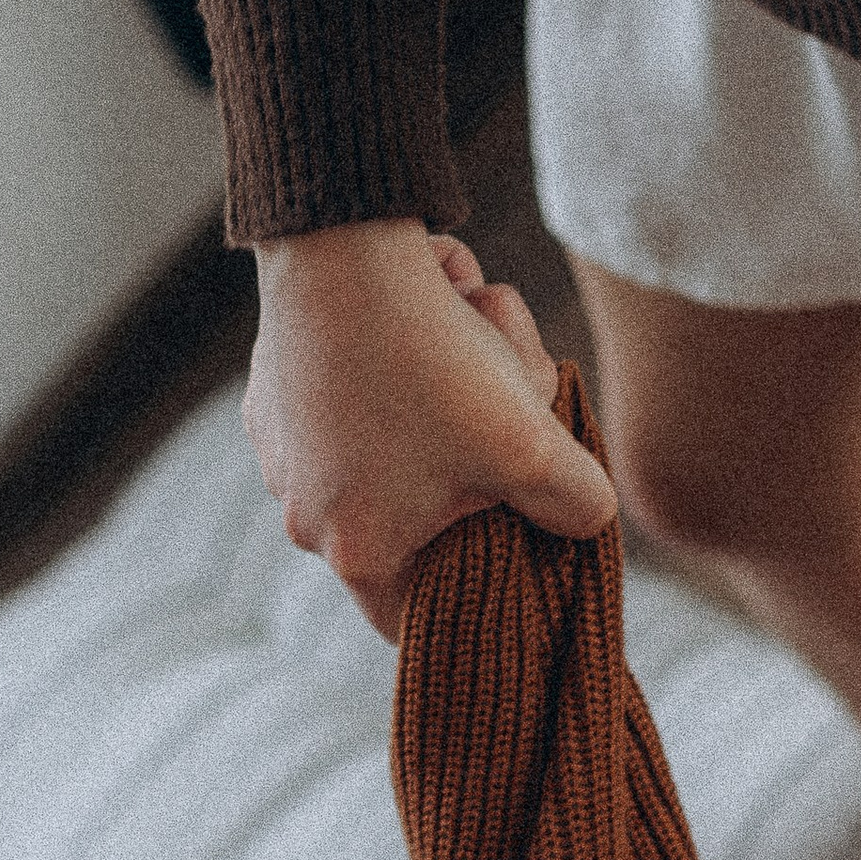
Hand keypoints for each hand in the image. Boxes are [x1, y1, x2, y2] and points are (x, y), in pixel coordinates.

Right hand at [246, 218, 615, 636]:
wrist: (338, 242)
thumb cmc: (430, 361)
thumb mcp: (532, 444)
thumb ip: (577, 504)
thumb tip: (587, 521)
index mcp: (355, 550)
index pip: (411, 617)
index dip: (465, 599)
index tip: (506, 561)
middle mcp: (302, 515)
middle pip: (416, 517)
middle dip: (474, 464)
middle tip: (508, 400)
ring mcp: (281, 454)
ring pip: (392, 447)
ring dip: (444, 398)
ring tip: (469, 330)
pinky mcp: (273, 393)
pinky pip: (355, 398)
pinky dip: (397, 363)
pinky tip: (421, 312)